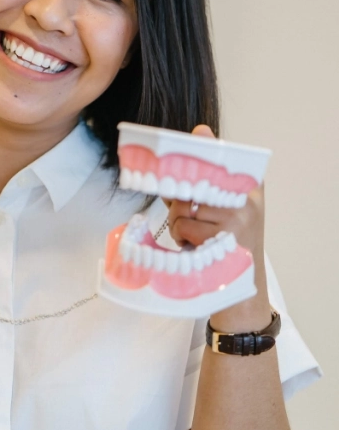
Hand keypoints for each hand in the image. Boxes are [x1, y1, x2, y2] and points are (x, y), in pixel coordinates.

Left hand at [166, 125, 270, 327]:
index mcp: (250, 189)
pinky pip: (184, 227)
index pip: (221, 158)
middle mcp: (248, 200)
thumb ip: (200, 183)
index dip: (200, 154)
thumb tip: (198, 135)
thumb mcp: (219, 211)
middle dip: (179, 203)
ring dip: (179, 225)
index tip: (192, 146)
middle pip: (192, 185)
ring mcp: (239, 219)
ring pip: (184, 208)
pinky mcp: (225, 238)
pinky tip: (195, 248)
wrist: (243, 293)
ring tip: (194, 238)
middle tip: (188, 218)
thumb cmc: (225, 246)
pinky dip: (181, 238)